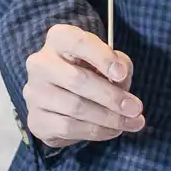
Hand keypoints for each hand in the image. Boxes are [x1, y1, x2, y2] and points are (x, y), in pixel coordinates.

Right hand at [21, 24, 143, 146]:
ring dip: (109, 118)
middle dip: (112, 96)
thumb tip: (121, 82)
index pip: (78, 42)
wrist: (59, 99)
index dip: (102, 58)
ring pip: (75, 107)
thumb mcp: (107, 60)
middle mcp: (40, 63)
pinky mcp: (36, 119)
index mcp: (58, 39)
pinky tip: (113, 130)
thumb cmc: (88, 71)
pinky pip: (69, 128)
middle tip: (136, 108)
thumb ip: (119, 64)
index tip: (122, 74)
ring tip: (132, 123)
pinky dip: (96, 131)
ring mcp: (34, 93)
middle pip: (78, 80)